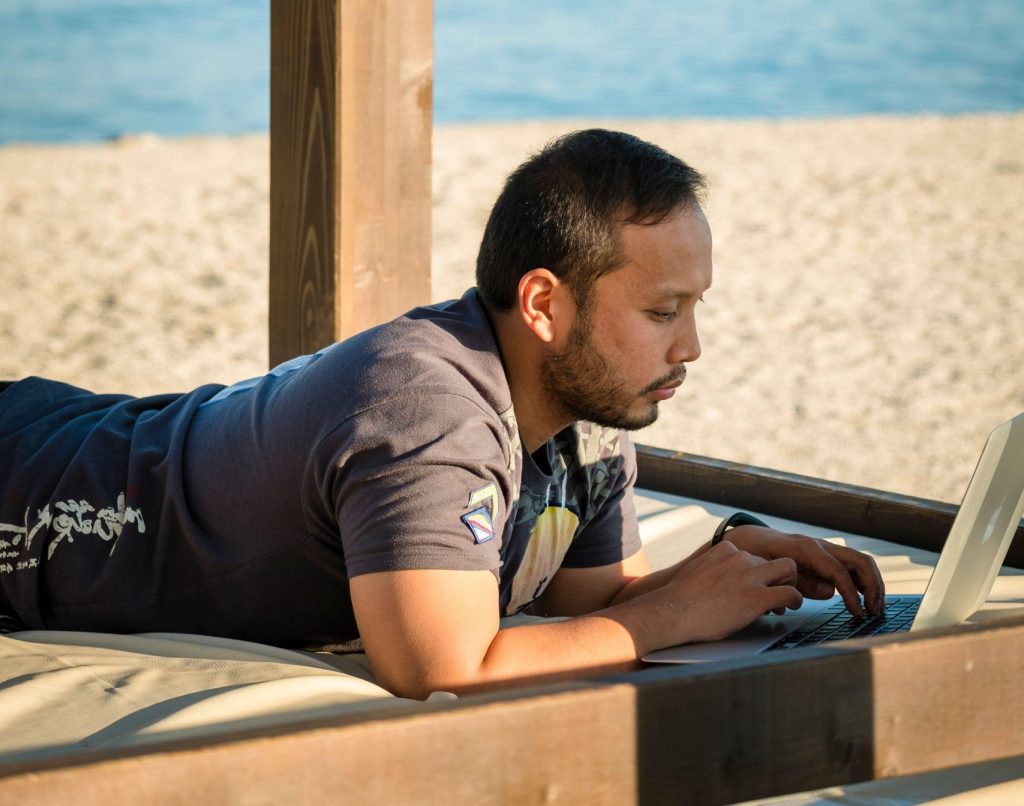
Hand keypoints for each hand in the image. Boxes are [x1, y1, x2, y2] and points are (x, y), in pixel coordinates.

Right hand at [644, 541, 803, 646]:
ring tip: (788, 598)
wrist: (674, 612)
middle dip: (779, 574)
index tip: (755, 584)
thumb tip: (719, 578)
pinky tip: (791, 606)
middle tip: (777, 589)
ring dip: (790, 583)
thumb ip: (714, 567)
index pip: (753, 554)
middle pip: (775, 559)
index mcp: (726, 550)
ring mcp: (751, 577)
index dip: (757, 571)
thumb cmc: (680, 599)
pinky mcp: (758, 597)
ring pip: (788, 570)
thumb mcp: (697, 570)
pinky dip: (795, 600)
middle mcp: (741, 558)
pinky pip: (790, 593)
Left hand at [723, 526, 884, 615]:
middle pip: (859, 561)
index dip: (851, 595)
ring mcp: (823, 548)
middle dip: (873, 586)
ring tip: (875, 606)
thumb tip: (830, 592)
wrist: (747, 541)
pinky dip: (861, 580)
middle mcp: (819, 545)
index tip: (857, 613)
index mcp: (806, 549)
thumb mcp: (771, 572)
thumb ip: (800, 583)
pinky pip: (850, 564)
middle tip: (876, 610)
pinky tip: (863, 597)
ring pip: (859, 561)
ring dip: (872, 583)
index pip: (839, 572)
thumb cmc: (755, 556)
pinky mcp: (823, 555)